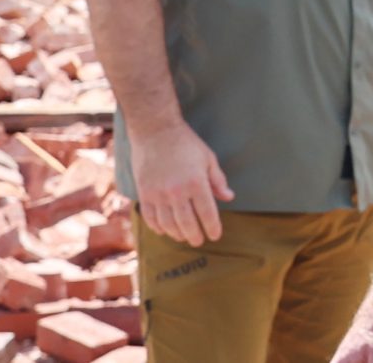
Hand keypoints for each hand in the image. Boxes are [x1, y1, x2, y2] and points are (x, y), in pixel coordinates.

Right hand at [129, 121, 233, 246]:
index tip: (215, 236)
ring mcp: (157, 194)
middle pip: (187, 223)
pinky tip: (165, 230)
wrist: (155, 132)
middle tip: (199, 241)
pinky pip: (150, 217)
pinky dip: (158, 227)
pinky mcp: (143, 193)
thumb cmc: (186, 144)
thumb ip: (217, 180)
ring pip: (168, 224)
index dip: (212, 227)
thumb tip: (229, 197)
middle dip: (195, 235)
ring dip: (177, 234)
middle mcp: (176, 191)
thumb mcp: (208, 158)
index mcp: (196, 183)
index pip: (206, 213)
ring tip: (184, 237)